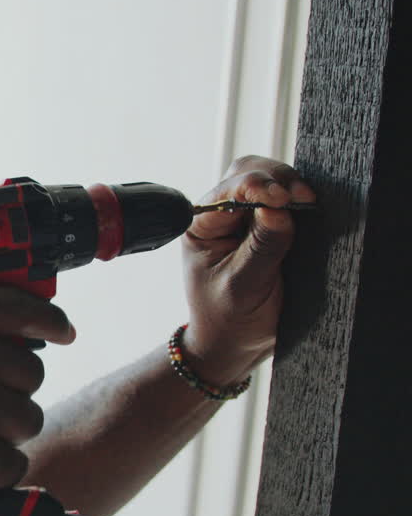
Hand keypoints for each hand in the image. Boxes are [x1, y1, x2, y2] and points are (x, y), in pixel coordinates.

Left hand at [182, 155, 315, 383]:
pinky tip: (312, 208)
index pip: (228, 190)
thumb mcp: (243, 285)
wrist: (236, 342)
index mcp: (202, 226)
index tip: (280, 198)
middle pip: (249, 173)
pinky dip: (301, 200)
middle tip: (302, 197)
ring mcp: (250, 218)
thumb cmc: (229, 317)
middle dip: (277, 179)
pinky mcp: (274, 226)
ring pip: (272, 181)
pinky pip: (288, 201)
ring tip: (309, 201)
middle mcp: (224, 215)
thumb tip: (278, 210)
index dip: (255, 187)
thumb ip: (261, 248)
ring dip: (291, 186)